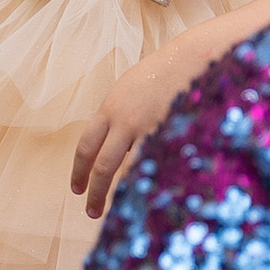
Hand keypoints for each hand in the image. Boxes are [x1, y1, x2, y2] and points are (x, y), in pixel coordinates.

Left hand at [68, 38, 204, 218]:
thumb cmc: (162, 73)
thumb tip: (115, 145)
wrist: (192, 58)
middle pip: (102, 165)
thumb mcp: (129, 90)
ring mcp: (148, 130)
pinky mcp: (170, 136)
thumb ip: (118, 116)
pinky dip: (150, 184)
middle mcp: (124, 121)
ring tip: (120, 212)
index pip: (86, 146)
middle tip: (90, 210)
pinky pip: (155, 167)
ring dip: (119, 194)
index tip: (77, 189)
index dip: (79, 171)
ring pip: (127, 172)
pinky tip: (150, 198)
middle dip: (93, 192)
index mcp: (110, 108)